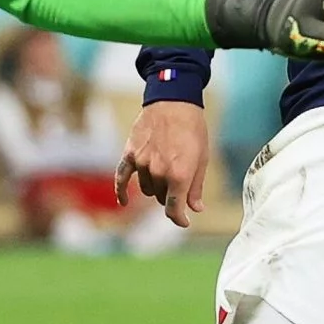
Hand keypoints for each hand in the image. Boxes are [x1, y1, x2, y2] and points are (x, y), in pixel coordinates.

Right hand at [116, 100, 211, 228]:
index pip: (174, 209)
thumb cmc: (193, 129)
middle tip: (178, 180)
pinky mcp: (130, 153)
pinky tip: (124, 202)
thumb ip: (196, 186)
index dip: (179, 219)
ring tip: (164, 170)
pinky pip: (121, 177)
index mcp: (179, 175)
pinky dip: (121, 191)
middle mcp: (158, 172)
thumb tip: (196, 209)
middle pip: (160, 198)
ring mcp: (142, 163)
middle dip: (170, 195)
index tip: (184, 222)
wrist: (174, 101)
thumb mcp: (202, 158)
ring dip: (154, 187)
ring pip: (146, 188)